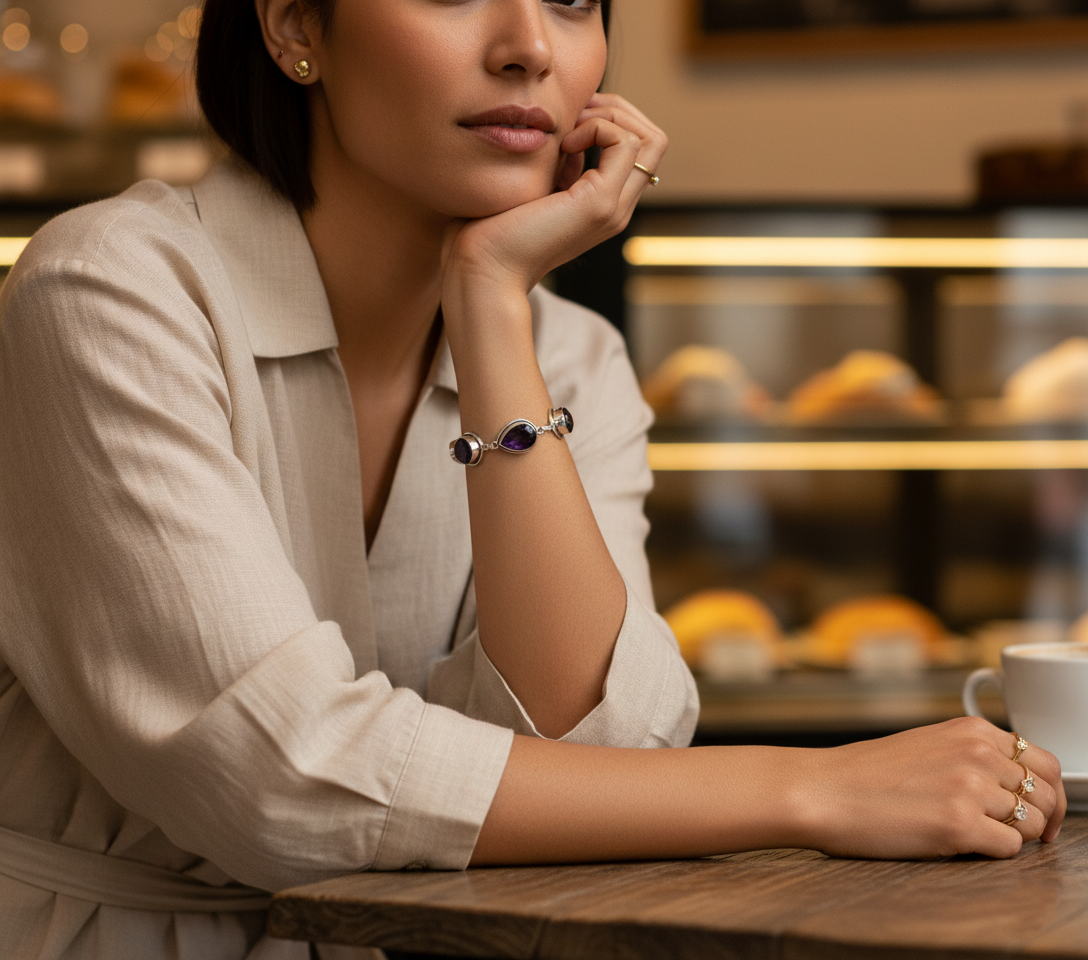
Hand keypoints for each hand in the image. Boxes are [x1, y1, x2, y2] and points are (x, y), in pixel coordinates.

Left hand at [441, 93, 666, 302]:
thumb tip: (570, 137)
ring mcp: (613, 209)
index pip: (639, 149)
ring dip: (610, 116)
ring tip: (570, 128)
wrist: (484, 267)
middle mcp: (617, 209)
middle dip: (617, 109)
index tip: (571, 118)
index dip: (612, 118)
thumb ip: (561, 164)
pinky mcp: (601, 203)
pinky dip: (598, 127)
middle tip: (576, 112)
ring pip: (651, 139)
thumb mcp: (537, 186)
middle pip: (654, 141)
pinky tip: (564, 144)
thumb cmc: (493, 229)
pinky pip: (625, 143)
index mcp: (604, 206)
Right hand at [796, 717, 1065, 858]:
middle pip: (1048, 792)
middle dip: (1046, 818)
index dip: (1049, 791)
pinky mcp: (959, 824)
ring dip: (1013, 836)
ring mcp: (970, 787)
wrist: (821, 789)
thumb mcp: (927, 744)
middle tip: (1031, 835)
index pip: (1043, 759)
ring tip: (976, 836)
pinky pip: (1009, 848)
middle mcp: (977, 753)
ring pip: (1033, 824)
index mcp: (971, 730)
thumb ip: (971, 754)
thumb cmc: (864, 774)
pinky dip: (992, 852)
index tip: (1041, 810)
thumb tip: (1013, 784)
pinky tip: (960, 843)